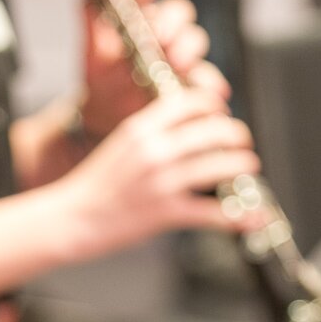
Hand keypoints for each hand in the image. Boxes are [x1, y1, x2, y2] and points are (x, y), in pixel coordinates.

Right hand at [54, 85, 262, 261]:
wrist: (70, 218)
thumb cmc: (92, 186)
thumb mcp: (118, 145)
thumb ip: (149, 133)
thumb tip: (183, 129)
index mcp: (140, 129)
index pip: (189, 103)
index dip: (213, 105)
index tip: (222, 112)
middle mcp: (154, 150)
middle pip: (212, 130)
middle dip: (236, 134)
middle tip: (242, 141)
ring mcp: (161, 182)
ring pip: (220, 166)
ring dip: (242, 165)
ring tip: (248, 166)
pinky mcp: (166, 212)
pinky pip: (212, 212)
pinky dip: (236, 216)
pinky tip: (250, 216)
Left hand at [81, 0, 228, 141]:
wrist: (108, 115)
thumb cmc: (102, 76)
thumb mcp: (92, 52)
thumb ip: (91, 25)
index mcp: (137, 13)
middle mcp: (163, 29)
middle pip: (178, 11)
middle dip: (171, 21)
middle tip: (160, 37)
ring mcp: (180, 54)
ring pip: (195, 40)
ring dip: (189, 48)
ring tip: (178, 63)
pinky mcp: (191, 81)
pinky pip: (206, 79)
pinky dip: (209, 84)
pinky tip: (209, 90)